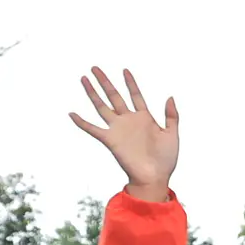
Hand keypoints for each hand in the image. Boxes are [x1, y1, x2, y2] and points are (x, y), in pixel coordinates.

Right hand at [69, 67, 178, 199]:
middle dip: (105, 82)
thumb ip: (171, 116)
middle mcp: (129, 121)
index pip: (135, 95)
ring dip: (92, 93)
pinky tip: (72, 114)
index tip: (125, 70)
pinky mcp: (110, 140)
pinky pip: (93, 129)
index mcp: (144, 118)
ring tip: (84, 79)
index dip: (130, 83)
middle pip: (114, 96)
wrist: (155, 177)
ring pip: (102, 107)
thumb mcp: (172, 134)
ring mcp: (118, 129)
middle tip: (95, 67)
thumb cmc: (166, 160)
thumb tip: (169, 96)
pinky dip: (82, 122)